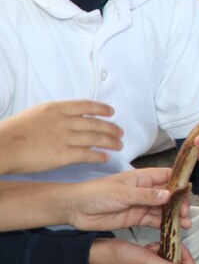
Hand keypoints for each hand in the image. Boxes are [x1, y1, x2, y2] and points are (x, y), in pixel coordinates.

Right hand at [0, 101, 122, 173]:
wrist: (1, 146)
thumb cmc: (12, 132)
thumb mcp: (35, 114)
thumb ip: (54, 115)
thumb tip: (67, 119)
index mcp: (56, 108)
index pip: (86, 106)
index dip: (102, 109)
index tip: (111, 112)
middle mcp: (64, 121)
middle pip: (95, 123)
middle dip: (111, 128)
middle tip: (120, 132)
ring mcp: (64, 138)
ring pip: (95, 138)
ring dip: (110, 142)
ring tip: (119, 145)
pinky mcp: (62, 155)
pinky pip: (87, 154)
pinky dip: (99, 155)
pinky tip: (106, 157)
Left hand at [66, 168, 190, 231]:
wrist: (76, 209)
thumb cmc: (97, 193)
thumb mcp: (123, 193)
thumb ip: (146, 195)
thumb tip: (169, 194)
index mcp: (143, 177)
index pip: (167, 176)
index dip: (179, 183)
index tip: (188, 192)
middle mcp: (145, 190)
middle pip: (169, 195)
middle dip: (179, 203)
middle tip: (185, 212)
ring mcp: (141, 204)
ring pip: (163, 209)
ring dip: (174, 215)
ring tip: (184, 223)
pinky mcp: (136, 217)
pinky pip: (153, 220)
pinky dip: (163, 224)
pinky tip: (171, 228)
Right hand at [89, 237, 196, 263]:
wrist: (105, 253)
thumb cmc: (124, 259)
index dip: (187, 260)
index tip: (179, 248)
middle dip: (174, 252)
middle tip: (161, 247)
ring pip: (172, 257)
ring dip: (165, 249)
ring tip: (152, 248)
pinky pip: (163, 255)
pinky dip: (158, 248)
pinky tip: (148, 248)